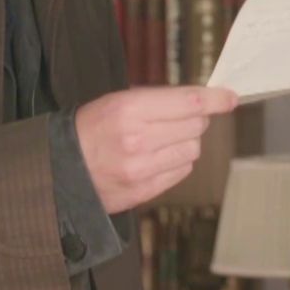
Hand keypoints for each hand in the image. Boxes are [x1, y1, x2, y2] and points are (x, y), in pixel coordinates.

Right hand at [74, 85, 238, 213]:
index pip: (189, 103)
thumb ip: (157, 101)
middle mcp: (138, 141)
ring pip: (192, 150)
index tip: (230, 98)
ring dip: (186, 141)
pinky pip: (181, 171)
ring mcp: (141, 170)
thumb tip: (200, 101)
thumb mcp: (116, 101)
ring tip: (163, 139)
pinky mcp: (143, 191)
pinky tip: (159, 157)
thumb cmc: (89, 129)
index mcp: (129, 110)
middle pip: (195, 126)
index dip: (215, 99)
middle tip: (178, 117)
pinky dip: (177, 161)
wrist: (59, 169)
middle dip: (195, 119)